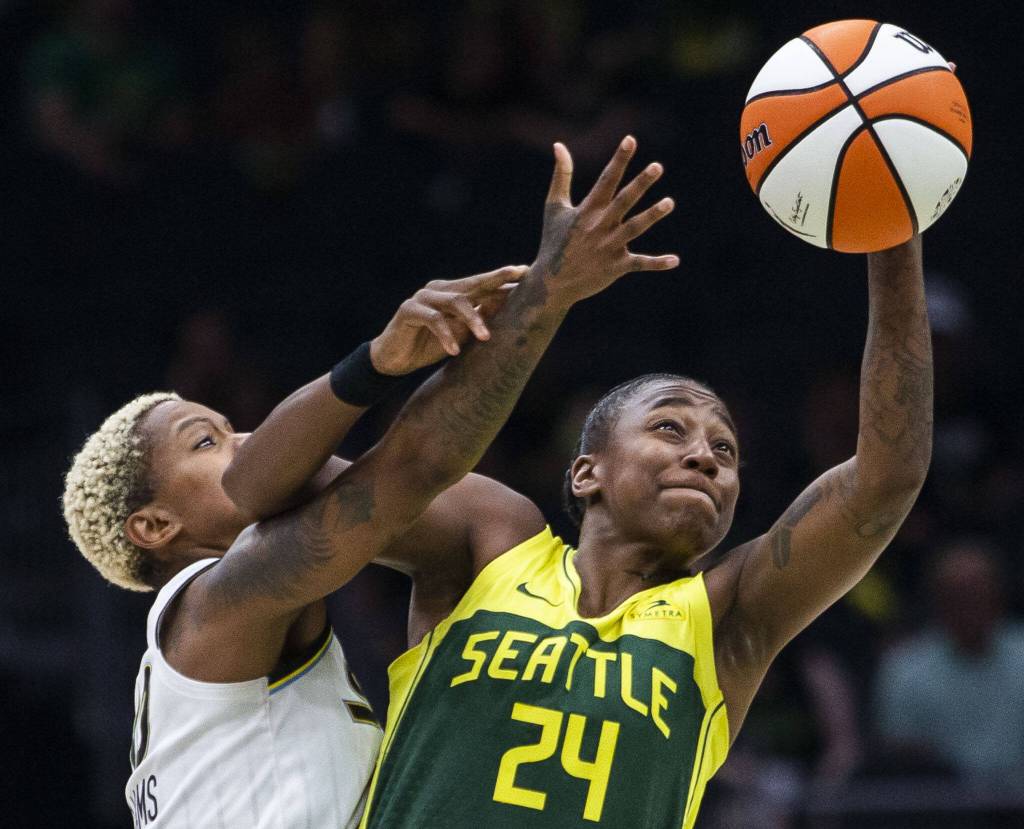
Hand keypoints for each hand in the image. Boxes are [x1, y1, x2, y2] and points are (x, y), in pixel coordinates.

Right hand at [370, 265, 527, 374]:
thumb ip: (479, 318)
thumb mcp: (460, 333)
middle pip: (472, 282)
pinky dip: (445, 335)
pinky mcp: (408, 310)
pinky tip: (454, 350)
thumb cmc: (430, 345)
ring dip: (472, 318)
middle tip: (516, 275)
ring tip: (485, 337)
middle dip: (495, 278)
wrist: (394, 359)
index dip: (503, 278)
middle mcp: (439, 289)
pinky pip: (433, 320)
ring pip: (455, 300)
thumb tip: (507, 303)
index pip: (482, 284)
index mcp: (453, 293)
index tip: (526, 272)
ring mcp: (423, 297)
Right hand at [533, 136, 678, 306]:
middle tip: (657, 166)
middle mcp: (600, 226)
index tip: (630, 140)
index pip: (606, 180)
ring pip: (634, 228)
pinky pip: (639, 263)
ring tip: (669, 203)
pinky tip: (675, 260)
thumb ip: (561, 176)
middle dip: (640, 184)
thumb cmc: (554, 241)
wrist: (552, 282)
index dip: (619, 160)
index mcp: (587, 210)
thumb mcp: (554, 207)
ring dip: (652, 215)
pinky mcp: (616, 267)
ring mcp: (609, 247)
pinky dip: (657, 263)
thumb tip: (559, 145)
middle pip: (623, 201)